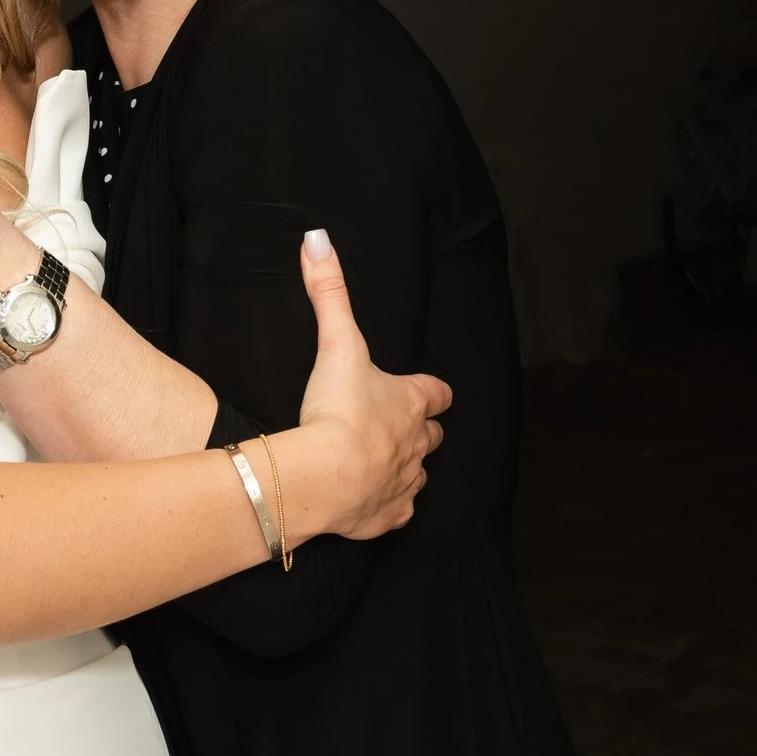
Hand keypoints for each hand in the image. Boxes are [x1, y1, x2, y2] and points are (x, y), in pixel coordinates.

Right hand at [289, 231, 450, 539]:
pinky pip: (397, 511)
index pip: (438, 393)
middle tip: (391, 425)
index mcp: (411, 402)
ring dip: (403, 466)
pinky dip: (386, 505)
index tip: (420, 390)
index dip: (430, 391)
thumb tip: (318, 239)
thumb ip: (329, 292)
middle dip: (420, 430)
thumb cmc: (337, 409)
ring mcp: (405, 482)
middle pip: (434, 436)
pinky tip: (366, 499)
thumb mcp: (336, 342)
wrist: (326, 476)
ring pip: (418, 474)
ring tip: (374, 462)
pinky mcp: (387, 516)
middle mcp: (418, 443)